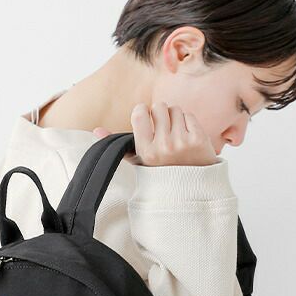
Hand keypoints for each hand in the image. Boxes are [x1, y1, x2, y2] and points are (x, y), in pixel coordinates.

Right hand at [93, 101, 217, 166]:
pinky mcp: (198, 140)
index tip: (146, 119)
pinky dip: (189, 124)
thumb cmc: (162, 173)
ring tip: (175, 136)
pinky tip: (188, 139)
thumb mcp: (139, 163)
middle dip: (161, 115)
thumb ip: (120, 146)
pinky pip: (189, 116)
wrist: (191, 188)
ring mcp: (182, 142)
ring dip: (175, 119)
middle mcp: (163, 146)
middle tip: (164, 130)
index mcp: (146, 151)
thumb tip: (97, 130)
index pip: (140, 112)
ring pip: (175, 109)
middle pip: (159, 106)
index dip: (143, 112)